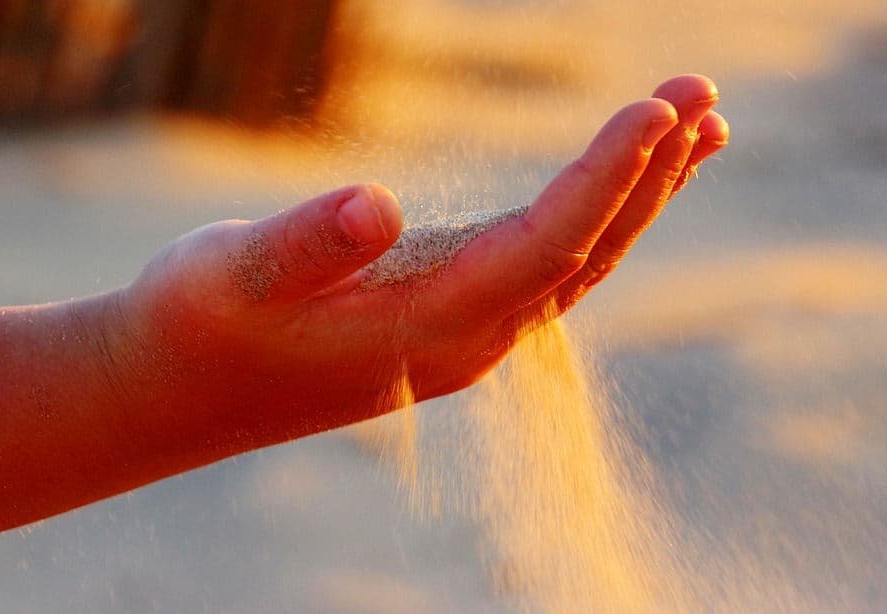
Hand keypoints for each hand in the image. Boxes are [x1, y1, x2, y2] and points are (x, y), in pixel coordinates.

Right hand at [117, 74, 728, 453]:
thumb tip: (378, 208)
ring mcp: (465, 333)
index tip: (659, 111)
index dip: (605, 181)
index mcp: (424, 329)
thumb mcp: (229, 275)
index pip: (543, 250)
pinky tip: (619, 180)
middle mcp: (464, 339)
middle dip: (649, 174)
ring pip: (577, 263)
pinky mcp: (453, 317)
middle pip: (584, 255)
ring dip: (638, 195)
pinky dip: (596, 214)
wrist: (182, 387)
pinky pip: (548, 265)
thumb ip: (302, 246)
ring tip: (697, 126)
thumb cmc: (198, 324)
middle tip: (704, 93)